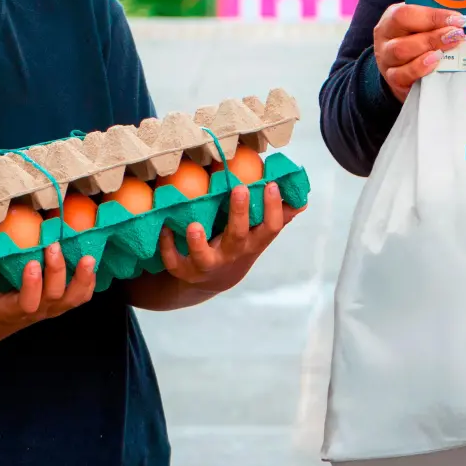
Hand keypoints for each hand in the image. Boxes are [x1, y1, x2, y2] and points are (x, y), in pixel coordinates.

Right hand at [0, 243, 95, 349]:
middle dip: (57, 271)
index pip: (26, 303)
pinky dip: (88, 283)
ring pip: (71, 300)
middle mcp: (33, 313)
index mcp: (9, 311)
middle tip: (54, 246)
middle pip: (53, 297)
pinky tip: (90, 265)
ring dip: (81, 279)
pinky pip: (77, 298)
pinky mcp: (56, 306)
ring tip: (88, 258)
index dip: (32, 286)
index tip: (32, 263)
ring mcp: (47, 310)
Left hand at [158, 182, 303, 293]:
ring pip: (204, 256)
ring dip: (198, 242)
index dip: (272, 208)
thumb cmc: (240, 246)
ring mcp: (208, 264)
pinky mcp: (185, 271)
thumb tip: (301, 199)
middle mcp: (232, 254)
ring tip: (193, 225)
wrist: (213, 280)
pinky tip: (164, 227)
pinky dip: (167, 246)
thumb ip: (279, 217)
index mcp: (253, 243)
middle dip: (239, 214)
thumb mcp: (259, 236)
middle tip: (240, 188)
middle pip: (238, 236)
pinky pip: (174, 261)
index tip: (271, 184)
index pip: (270, 228)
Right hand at [374, 3, 465, 102]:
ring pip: (400, 54)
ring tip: (450, 46)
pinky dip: (420, 68)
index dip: (432, 16)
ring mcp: (386, 62)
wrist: (402, 64)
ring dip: (429, 49)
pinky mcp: (394, 80)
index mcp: (390, 20)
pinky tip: (436, 63)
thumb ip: (436, 20)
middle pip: (403, 35)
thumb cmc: (416, 37)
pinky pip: (403, 75)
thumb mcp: (421, 23)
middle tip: (457, 34)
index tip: (457, 19)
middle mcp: (384, 40)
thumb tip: (461, 19)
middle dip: (433, 36)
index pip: (405, 14)